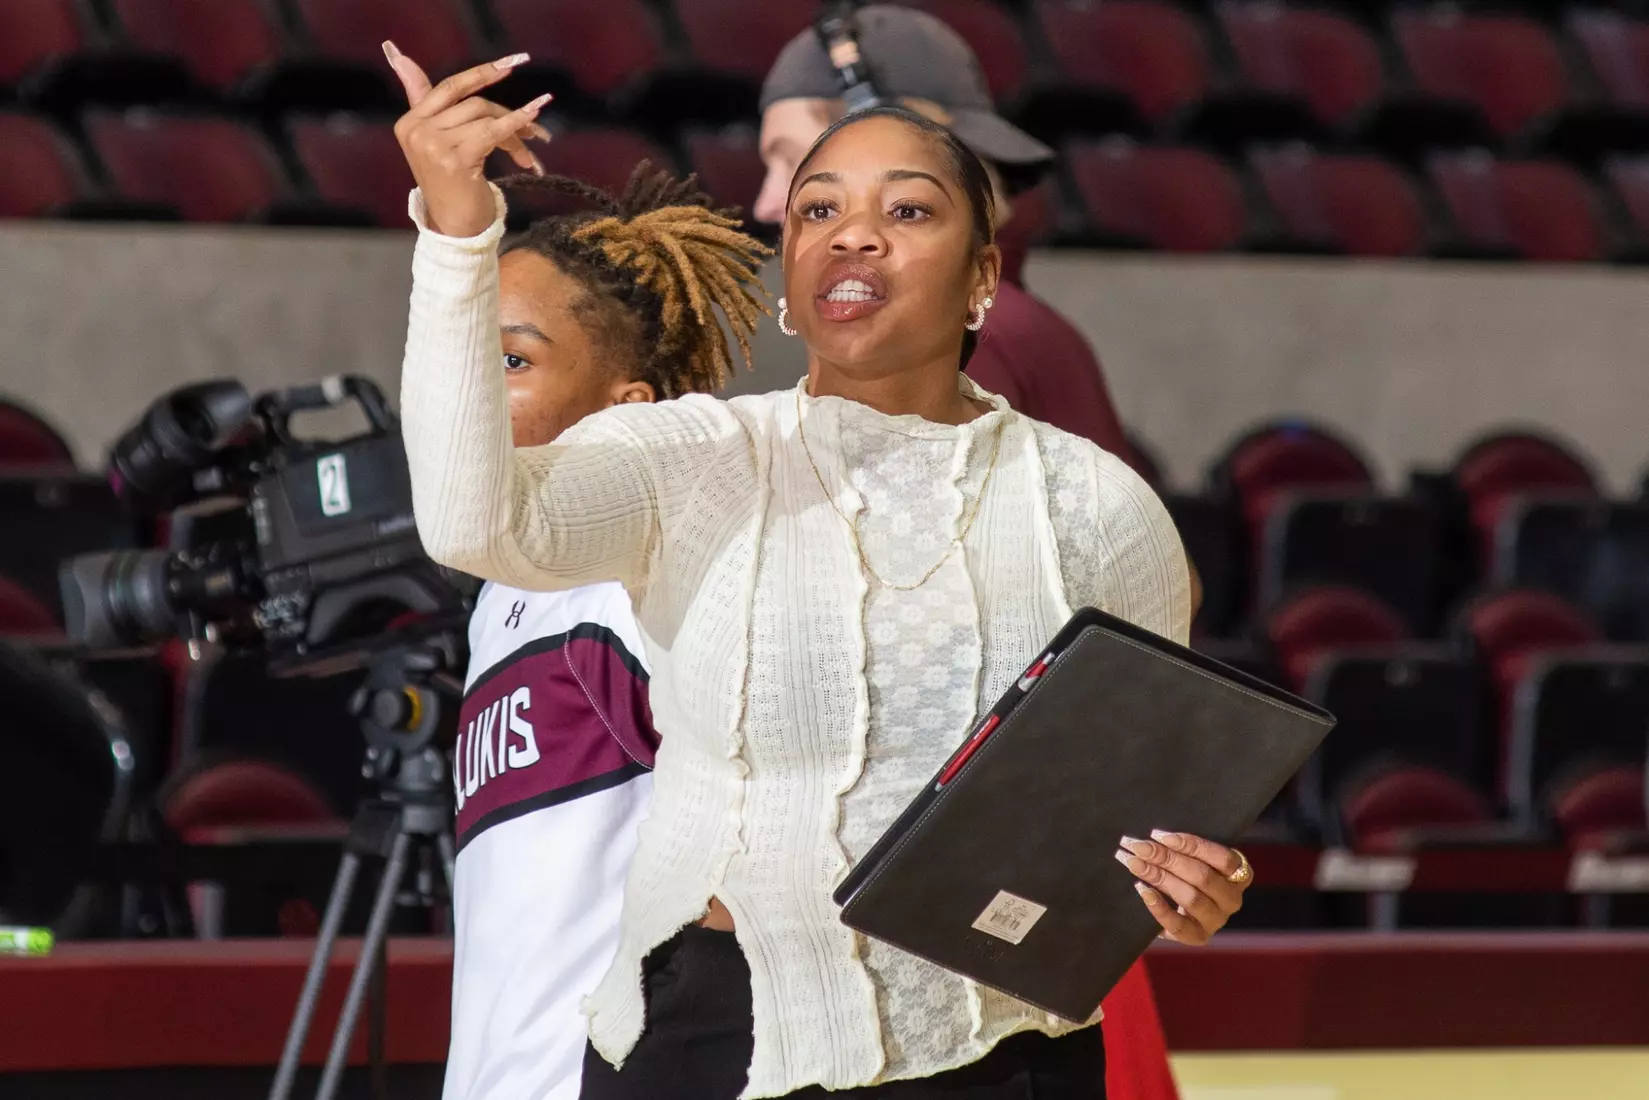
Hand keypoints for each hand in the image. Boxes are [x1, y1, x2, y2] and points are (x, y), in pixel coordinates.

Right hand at [383, 41, 552, 237]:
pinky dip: (517, 124)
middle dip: (507, 115)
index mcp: (410, 122)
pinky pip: (493, 132)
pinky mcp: (454, 158)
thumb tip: (395, 52)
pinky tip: (535, 114)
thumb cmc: (453, 187)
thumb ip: (422, 96)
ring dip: (516, 132)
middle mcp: (417, 130)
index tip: (515, 61)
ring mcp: (433, 144)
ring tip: (531, 151)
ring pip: (486, 118)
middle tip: (534, 132)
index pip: (450, 88)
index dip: (483, 73)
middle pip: (473, 103)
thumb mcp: (437, 140)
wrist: (455, 230)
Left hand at [1116, 830, 1247, 945]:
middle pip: (1202, 876)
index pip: (1222, 858)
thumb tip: (1155, 836)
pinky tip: (1142, 889)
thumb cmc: (1188, 874)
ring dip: (1159, 877)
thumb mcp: (1194, 858)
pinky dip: (1158, 906)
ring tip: (1135, 864)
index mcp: (1239, 874)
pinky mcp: (1198, 937)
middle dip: (1167, 858)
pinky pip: (1179, 925)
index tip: (1159, 835)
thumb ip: (1184, 848)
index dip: (1191, 844)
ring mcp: (1216, 920)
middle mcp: (1232, 899)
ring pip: (1191, 897)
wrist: (1181, 910)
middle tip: (1139, 847)